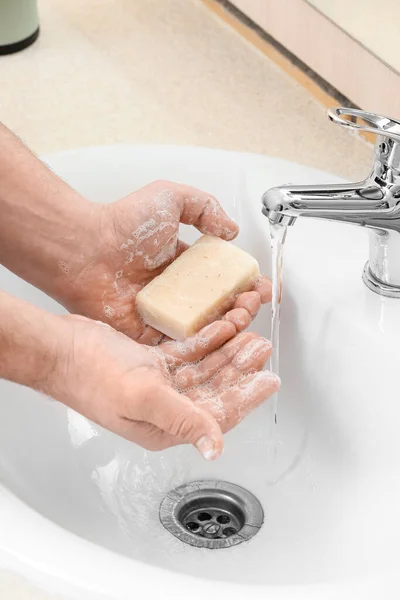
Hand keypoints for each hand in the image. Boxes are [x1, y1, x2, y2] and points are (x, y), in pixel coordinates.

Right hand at [50, 315, 278, 457]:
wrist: (61, 349)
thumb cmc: (90, 375)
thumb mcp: (143, 398)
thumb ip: (183, 419)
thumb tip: (214, 448)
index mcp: (165, 426)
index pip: (218, 415)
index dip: (246, 397)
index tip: (269, 381)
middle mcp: (165, 408)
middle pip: (215, 389)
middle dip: (241, 370)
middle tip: (263, 350)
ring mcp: (159, 384)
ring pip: (204, 369)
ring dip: (228, 353)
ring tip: (250, 337)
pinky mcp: (151, 364)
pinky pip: (187, 353)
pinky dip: (206, 341)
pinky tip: (222, 329)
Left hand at [56, 181, 271, 343]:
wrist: (87, 249)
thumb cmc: (122, 223)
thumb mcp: (171, 197)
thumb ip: (206, 207)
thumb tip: (231, 230)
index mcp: (186, 264)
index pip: (225, 279)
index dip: (247, 283)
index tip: (261, 284)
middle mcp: (179, 292)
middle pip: (222, 307)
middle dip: (245, 305)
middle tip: (251, 301)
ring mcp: (166, 315)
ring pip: (208, 329)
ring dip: (232, 325)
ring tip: (242, 316)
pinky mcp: (152, 335)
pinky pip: (184, 345)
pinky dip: (207, 344)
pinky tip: (222, 335)